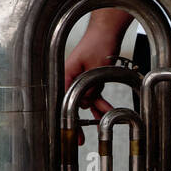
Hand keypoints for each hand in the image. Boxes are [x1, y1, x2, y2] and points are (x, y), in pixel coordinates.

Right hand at [64, 12, 132, 144]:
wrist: (107, 31)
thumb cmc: (97, 44)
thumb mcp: (94, 70)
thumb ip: (90, 89)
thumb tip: (86, 104)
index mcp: (66, 74)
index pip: (62, 102)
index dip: (65, 120)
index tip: (70, 133)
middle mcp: (71, 78)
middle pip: (72, 105)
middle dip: (78, 122)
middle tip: (80, 139)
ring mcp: (80, 78)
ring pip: (85, 101)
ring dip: (96, 110)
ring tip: (104, 116)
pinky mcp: (90, 78)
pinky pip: (93, 95)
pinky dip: (99, 102)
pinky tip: (105, 109)